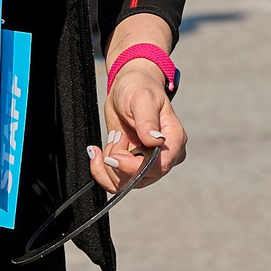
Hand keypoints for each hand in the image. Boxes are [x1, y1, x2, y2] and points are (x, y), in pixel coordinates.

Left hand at [92, 63, 184, 192]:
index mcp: (174, 139)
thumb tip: (155, 140)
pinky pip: (115, 180)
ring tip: (113, 137)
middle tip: (115, 136)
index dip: (134, 167)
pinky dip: (100, 170)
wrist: (128, 88)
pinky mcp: (131, 166)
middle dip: (118, 163)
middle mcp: (165, 156)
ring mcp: (148, 163)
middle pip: (141, 178)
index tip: (114, 156)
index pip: (160, 165)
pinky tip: (97, 152)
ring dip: (109, 164)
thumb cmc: (139, 88)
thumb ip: (147, 120)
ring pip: (125, 183)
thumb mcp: (142, 99)